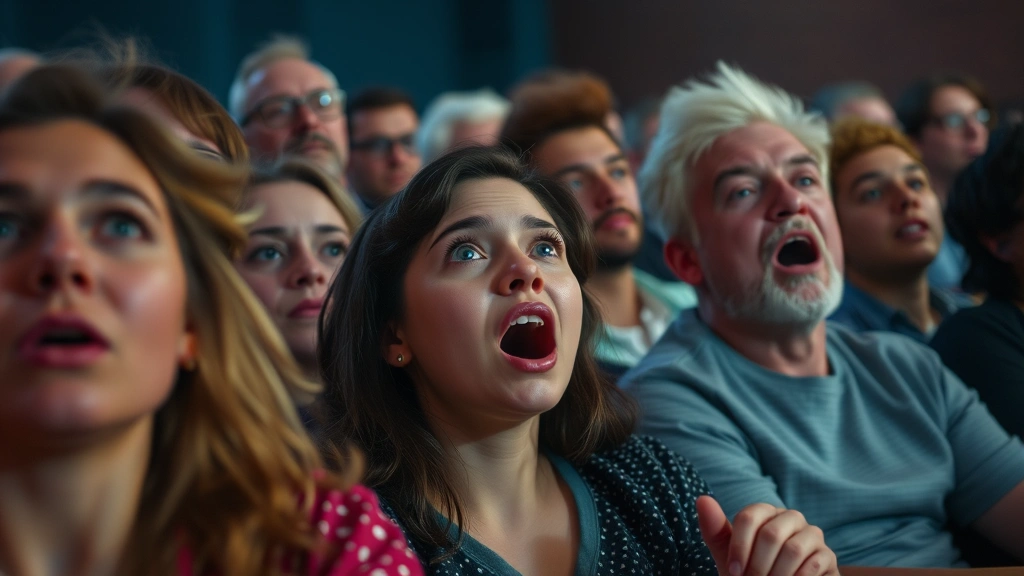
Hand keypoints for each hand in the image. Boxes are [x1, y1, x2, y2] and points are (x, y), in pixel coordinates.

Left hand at [696, 495, 837, 575]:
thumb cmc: (749, 573)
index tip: (733, 571)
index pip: (749, 517)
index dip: (739, 546)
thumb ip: (714, 529)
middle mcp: (791, 518)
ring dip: (776, 575)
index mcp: (765, 513)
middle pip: (771, 534)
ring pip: (792, 550)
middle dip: (757, 565)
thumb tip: (702, 498)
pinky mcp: (828, 556)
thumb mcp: (728, 556)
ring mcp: (812, 535)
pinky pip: (813, 564)